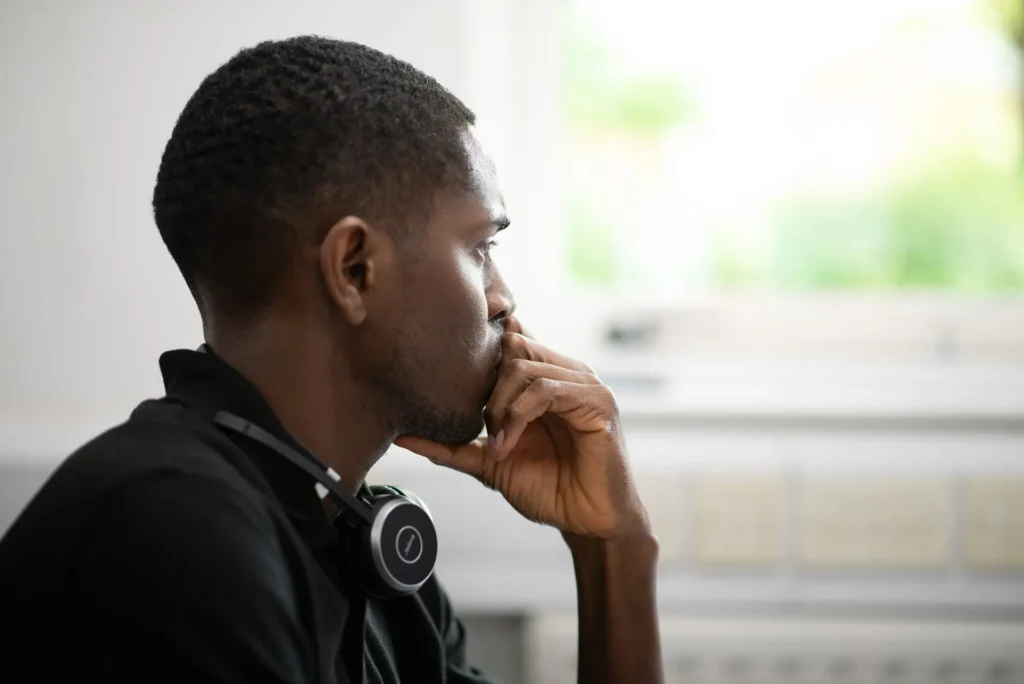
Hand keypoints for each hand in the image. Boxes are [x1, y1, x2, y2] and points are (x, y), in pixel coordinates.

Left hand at [394, 318, 649, 539]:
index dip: (486, 343)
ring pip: (526, 367)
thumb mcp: (491, 461)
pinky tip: (509, 444)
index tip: (454, 366)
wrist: (586, 522)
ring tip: (497, 443)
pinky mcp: (598, 402)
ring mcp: (585, 383)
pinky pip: (547, 391)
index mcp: (545, 377)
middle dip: (488, 385)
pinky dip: (519, 416)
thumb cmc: (549, 489)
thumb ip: (453, 445)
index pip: (513, 336)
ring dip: (500, 406)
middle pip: (513, 346)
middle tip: (484, 427)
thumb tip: (403, 436)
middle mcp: (566, 372)